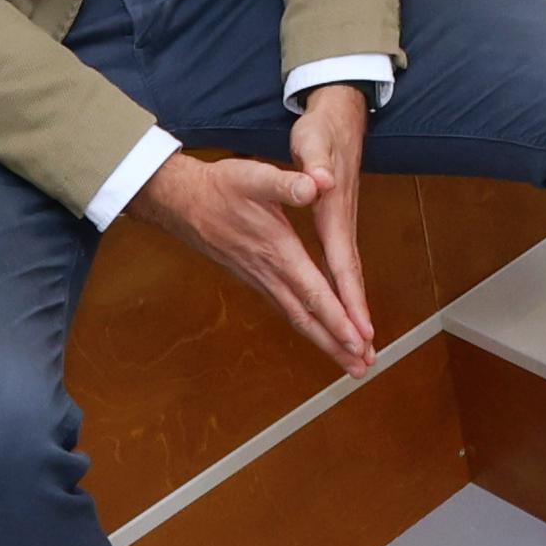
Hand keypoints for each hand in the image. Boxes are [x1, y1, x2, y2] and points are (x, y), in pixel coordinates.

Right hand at [133, 130, 377, 373]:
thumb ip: (288, 183)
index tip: (360, 341)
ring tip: (349, 362)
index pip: (313, 292)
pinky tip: (319, 334)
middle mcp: (270, 273)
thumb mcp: (254, 176)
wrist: (181, 202)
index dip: (338, 318)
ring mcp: (261, 280)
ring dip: (324, 342)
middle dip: (336, 345)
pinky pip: (287, 309)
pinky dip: (308, 326)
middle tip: (363, 369)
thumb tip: (318, 184)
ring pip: (297, 318)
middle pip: (307, 319)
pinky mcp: (256, 279)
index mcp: (277, 251)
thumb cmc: (219, 188)